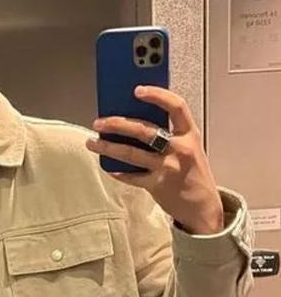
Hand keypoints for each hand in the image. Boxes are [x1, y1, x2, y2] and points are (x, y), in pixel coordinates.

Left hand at [85, 85, 223, 233]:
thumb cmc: (192, 172)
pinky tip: (108, 166)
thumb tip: (132, 117)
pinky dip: (117, 171)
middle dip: (117, 124)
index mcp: (189, 134)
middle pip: (144, 130)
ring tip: (92, 142)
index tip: (137, 89)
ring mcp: (169, 167)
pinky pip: (131, 176)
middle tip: (99, 122)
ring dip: (107, 147)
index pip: (177, 107)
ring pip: (131, 153)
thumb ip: (168, 132)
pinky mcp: (158, 185)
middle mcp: (180, 148)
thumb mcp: (187, 146)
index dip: (157, 95)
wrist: (204, 207)